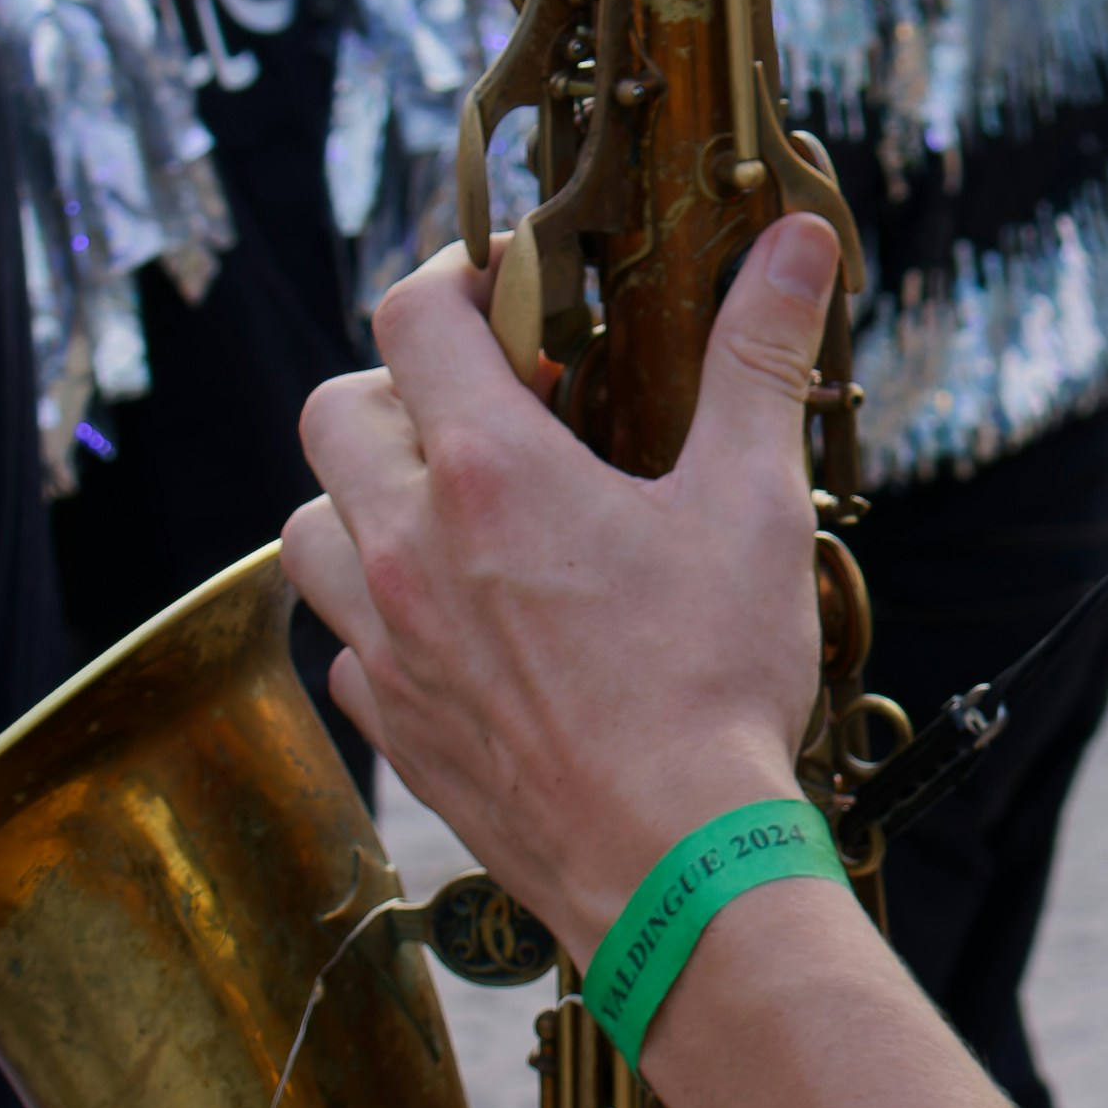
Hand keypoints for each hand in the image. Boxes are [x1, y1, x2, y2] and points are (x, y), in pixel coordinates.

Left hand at [286, 214, 839, 949]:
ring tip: (453, 511)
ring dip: (365, 499)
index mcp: (489, 472)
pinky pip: (343, 642)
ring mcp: (387, 643)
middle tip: (488, 404)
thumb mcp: (753, 502)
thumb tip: (797, 241)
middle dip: (400, 386)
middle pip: (335, 411)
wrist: (672, 867)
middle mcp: (408, 547)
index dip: (456, 280)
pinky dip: (379, 614)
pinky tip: (458, 625)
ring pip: (310, 529)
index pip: (415, 318)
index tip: (509, 290)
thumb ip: (760, 358)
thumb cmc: (714, 684)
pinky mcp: (393, 726)